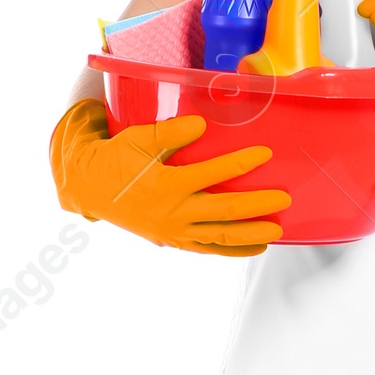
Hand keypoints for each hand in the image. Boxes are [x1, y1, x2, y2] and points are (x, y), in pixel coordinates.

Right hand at [50, 99, 287, 254]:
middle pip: (224, 211)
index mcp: (165, 184)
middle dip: (257, 206)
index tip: (264, 153)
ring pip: (220, 237)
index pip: (212, 173)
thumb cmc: (115, 159)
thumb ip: (169, 132)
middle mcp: (172, 212)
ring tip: (278, 231)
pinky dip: (232, 250)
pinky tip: (255, 247)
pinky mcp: (173, 241)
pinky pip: (208, 249)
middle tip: (284, 199)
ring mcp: (173, 231)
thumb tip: (201, 124)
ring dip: (251, 234)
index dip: (240, 162)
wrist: (90, 189)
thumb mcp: (137, 140)